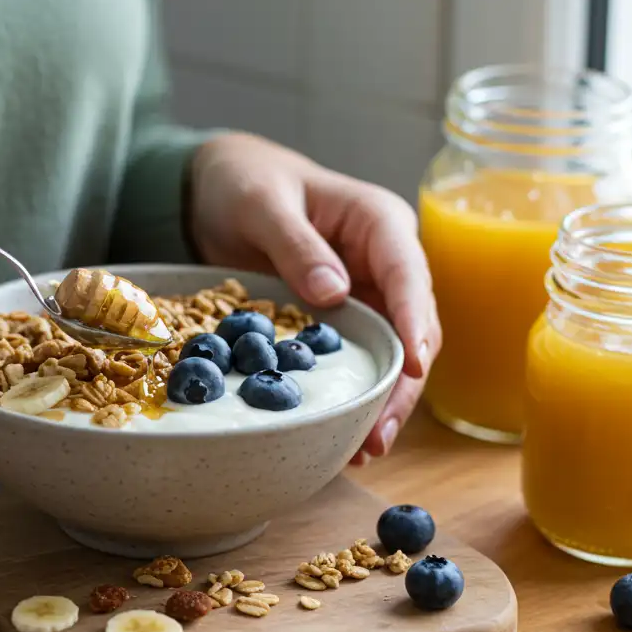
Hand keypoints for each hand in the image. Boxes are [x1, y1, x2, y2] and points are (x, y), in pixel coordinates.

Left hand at [187, 133, 440, 463]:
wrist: (218, 189)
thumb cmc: (244, 182)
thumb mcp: (262, 204)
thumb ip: (296, 245)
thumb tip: (335, 294)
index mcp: (380, 222)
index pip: (408, 276)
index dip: (414, 323)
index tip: (411, 366)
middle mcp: (386, 262)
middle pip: (412, 328)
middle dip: (402, 383)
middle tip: (380, 433)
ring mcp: (369, 294)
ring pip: (393, 354)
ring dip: (384, 402)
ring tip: (366, 449)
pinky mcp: (346, 320)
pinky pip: (359, 361)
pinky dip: (355, 396)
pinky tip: (345, 434)